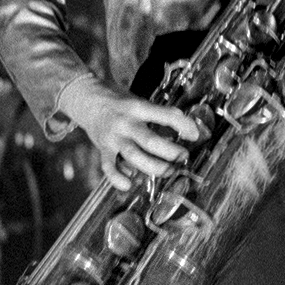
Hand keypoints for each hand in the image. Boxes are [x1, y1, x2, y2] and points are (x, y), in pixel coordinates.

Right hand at [59, 75, 200, 191]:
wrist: (88, 100)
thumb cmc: (121, 104)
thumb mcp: (140, 102)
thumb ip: (159, 115)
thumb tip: (185, 130)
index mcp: (138, 107)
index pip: (166, 115)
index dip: (184, 126)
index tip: (195, 135)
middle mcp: (125, 123)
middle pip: (151, 141)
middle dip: (171, 152)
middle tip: (184, 157)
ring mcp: (113, 137)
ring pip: (134, 156)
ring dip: (154, 167)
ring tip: (170, 171)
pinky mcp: (103, 149)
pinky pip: (109, 167)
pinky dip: (118, 178)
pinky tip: (130, 184)